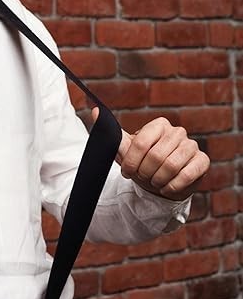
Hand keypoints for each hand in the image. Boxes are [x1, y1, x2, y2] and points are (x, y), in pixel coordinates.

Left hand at [92, 109, 209, 200]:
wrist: (160, 183)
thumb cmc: (141, 164)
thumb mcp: (125, 151)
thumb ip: (112, 134)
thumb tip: (95, 111)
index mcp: (158, 125)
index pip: (140, 143)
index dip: (131, 162)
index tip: (127, 173)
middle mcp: (177, 131)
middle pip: (156, 156)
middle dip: (145, 173)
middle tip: (143, 178)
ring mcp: (192, 145)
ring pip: (170, 166)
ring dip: (158, 180)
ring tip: (154, 182)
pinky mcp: (203, 161)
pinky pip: (187, 175)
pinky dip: (172, 186)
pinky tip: (167, 187)